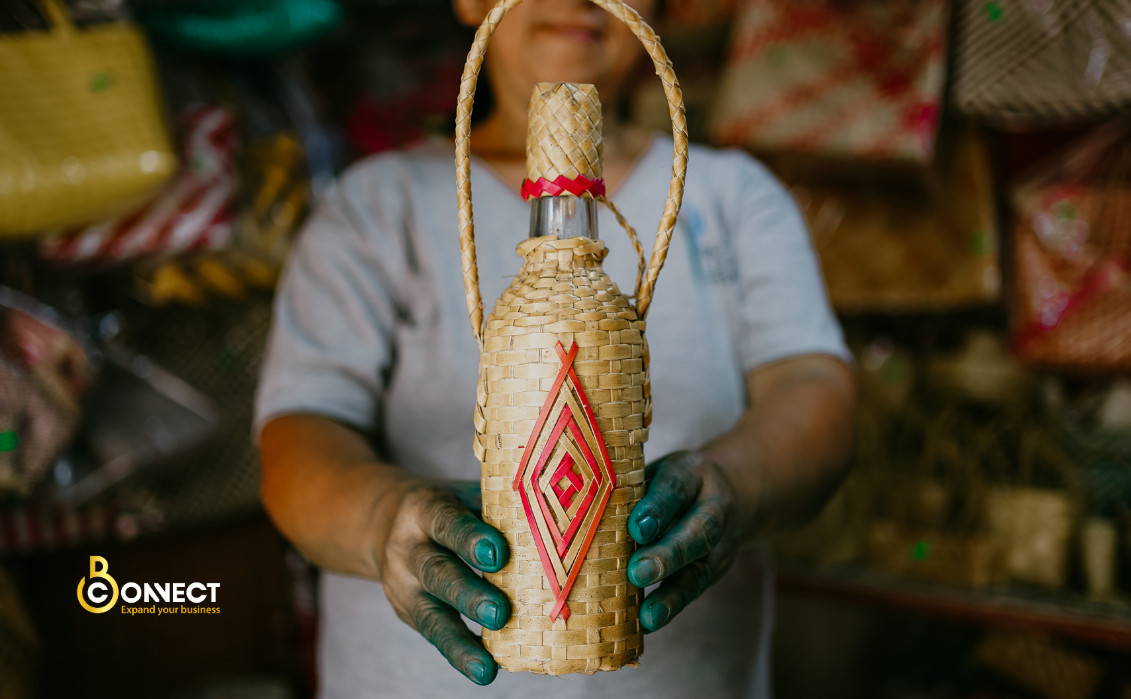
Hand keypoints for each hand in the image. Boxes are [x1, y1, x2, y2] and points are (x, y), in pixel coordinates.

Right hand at [379, 479, 510, 684]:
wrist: (387, 521)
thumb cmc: (449, 507)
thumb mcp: (464, 495)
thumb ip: (497, 507)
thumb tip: (557, 522)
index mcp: (425, 509)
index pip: (446, 522)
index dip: (471, 538)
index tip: (498, 552)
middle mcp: (408, 548)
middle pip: (436, 572)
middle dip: (468, 594)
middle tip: (500, 611)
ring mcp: (404, 585)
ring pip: (429, 614)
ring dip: (460, 642)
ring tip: (486, 666)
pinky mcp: (409, 613)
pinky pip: (434, 635)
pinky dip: (460, 654)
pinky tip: (484, 670)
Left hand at [626, 451, 741, 631]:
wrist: (728, 492)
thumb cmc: (672, 482)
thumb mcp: (657, 470)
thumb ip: (631, 485)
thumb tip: (583, 508)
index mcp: (691, 474)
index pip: (675, 488)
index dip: (656, 508)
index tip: (636, 527)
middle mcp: (712, 510)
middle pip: (697, 534)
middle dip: (668, 556)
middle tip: (638, 572)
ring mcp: (718, 545)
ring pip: (700, 571)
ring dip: (673, 595)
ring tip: (649, 615)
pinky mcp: (713, 572)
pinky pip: (693, 591)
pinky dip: (671, 608)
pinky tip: (647, 623)